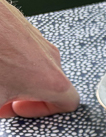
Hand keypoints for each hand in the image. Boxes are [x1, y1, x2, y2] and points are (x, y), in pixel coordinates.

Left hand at [0, 0, 79, 118]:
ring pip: (35, 65)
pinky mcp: (22, 25)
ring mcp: (38, 39)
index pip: (68, 104)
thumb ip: (0, 112)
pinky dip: (9, 56)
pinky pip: (23, 47)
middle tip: (2, 97)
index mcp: (52, 81)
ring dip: (18, 75)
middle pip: (48, 84)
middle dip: (25, 94)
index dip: (43, 112)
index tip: (20, 108)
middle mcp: (51, 58)